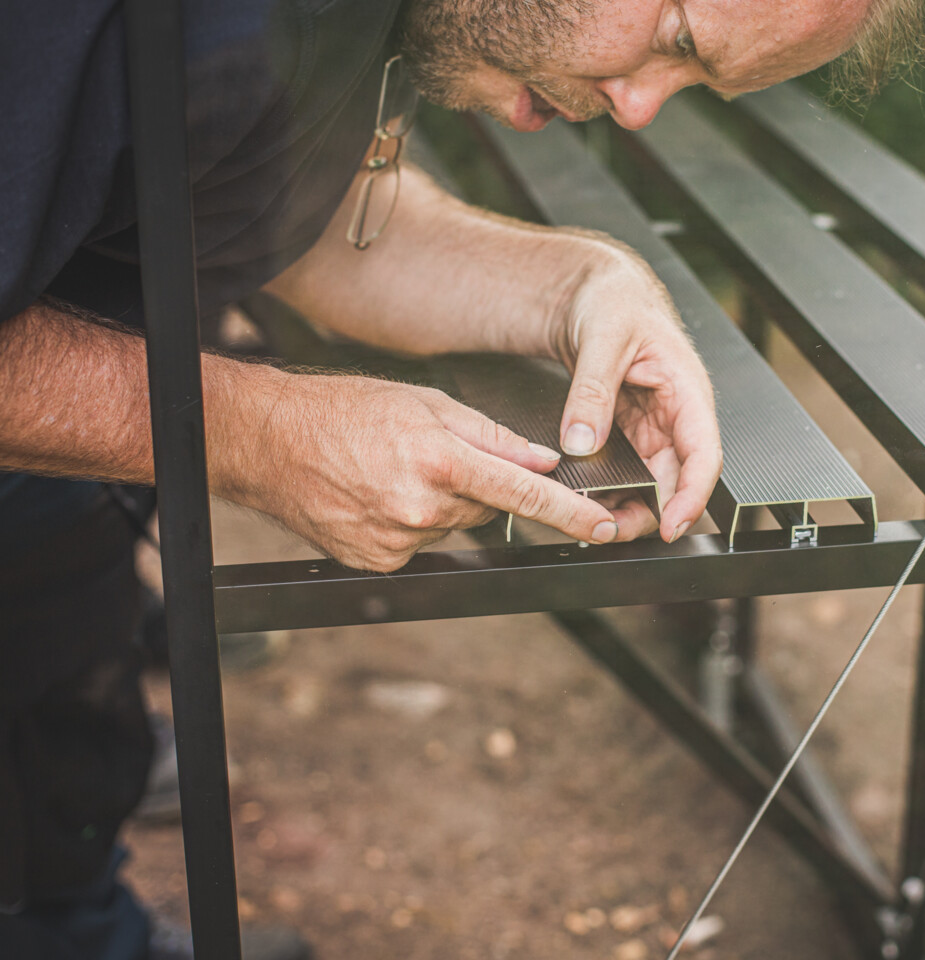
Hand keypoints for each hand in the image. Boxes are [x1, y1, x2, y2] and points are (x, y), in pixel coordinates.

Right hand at [217, 370, 622, 570]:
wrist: (269, 442)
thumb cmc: (345, 411)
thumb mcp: (426, 403)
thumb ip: (491, 436)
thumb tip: (542, 461)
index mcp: (439, 460)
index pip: (523, 493)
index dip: (570, 513)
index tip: (603, 526)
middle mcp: (420, 508)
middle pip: (484, 509)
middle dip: (474, 486)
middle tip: (432, 458)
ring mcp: (395, 541)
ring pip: (451, 528)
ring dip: (440, 504)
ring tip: (395, 472)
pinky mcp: (376, 562)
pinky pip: (418, 546)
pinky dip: (411, 524)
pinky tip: (379, 497)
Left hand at [552, 240, 721, 541]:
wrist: (595, 292)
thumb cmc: (614, 301)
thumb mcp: (602, 338)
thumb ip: (592, 391)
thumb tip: (582, 440)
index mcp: (687, 391)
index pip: (704, 454)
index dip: (693, 495)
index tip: (673, 524)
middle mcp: (676, 417)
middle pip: (676, 480)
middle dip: (650, 513)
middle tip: (610, 530)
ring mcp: (653, 428)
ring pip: (651, 483)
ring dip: (627, 505)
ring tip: (591, 520)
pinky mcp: (630, 434)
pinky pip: (627, 471)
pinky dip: (609, 489)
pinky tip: (585, 498)